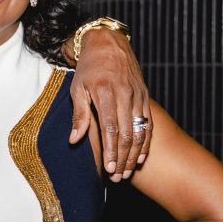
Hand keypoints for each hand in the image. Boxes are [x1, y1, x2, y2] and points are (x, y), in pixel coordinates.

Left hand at [69, 27, 151, 180]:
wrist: (109, 44)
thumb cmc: (88, 68)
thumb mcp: (77, 88)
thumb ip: (78, 115)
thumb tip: (74, 140)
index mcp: (105, 92)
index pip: (110, 128)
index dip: (111, 151)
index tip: (109, 169)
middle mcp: (125, 95)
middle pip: (127, 134)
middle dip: (123, 158)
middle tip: (118, 178)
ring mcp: (138, 95)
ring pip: (140, 131)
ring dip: (135, 154)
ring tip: (128, 173)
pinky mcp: (145, 96)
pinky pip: (148, 123)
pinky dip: (146, 142)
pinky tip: (141, 157)